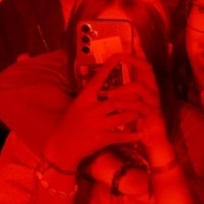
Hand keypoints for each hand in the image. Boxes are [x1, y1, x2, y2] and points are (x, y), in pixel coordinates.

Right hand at [43, 56, 145, 170]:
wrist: (61, 147)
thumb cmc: (68, 124)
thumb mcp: (77, 106)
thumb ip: (90, 98)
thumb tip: (102, 87)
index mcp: (84, 99)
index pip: (98, 79)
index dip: (109, 67)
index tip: (118, 56)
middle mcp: (91, 109)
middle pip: (116, 100)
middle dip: (130, 99)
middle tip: (141, 96)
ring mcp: (97, 124)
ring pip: (122, 117)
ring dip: (134, 115)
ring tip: (142, 113)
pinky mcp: (102, 139)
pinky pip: (121, 136)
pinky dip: (132, 135)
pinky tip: (141, 134)